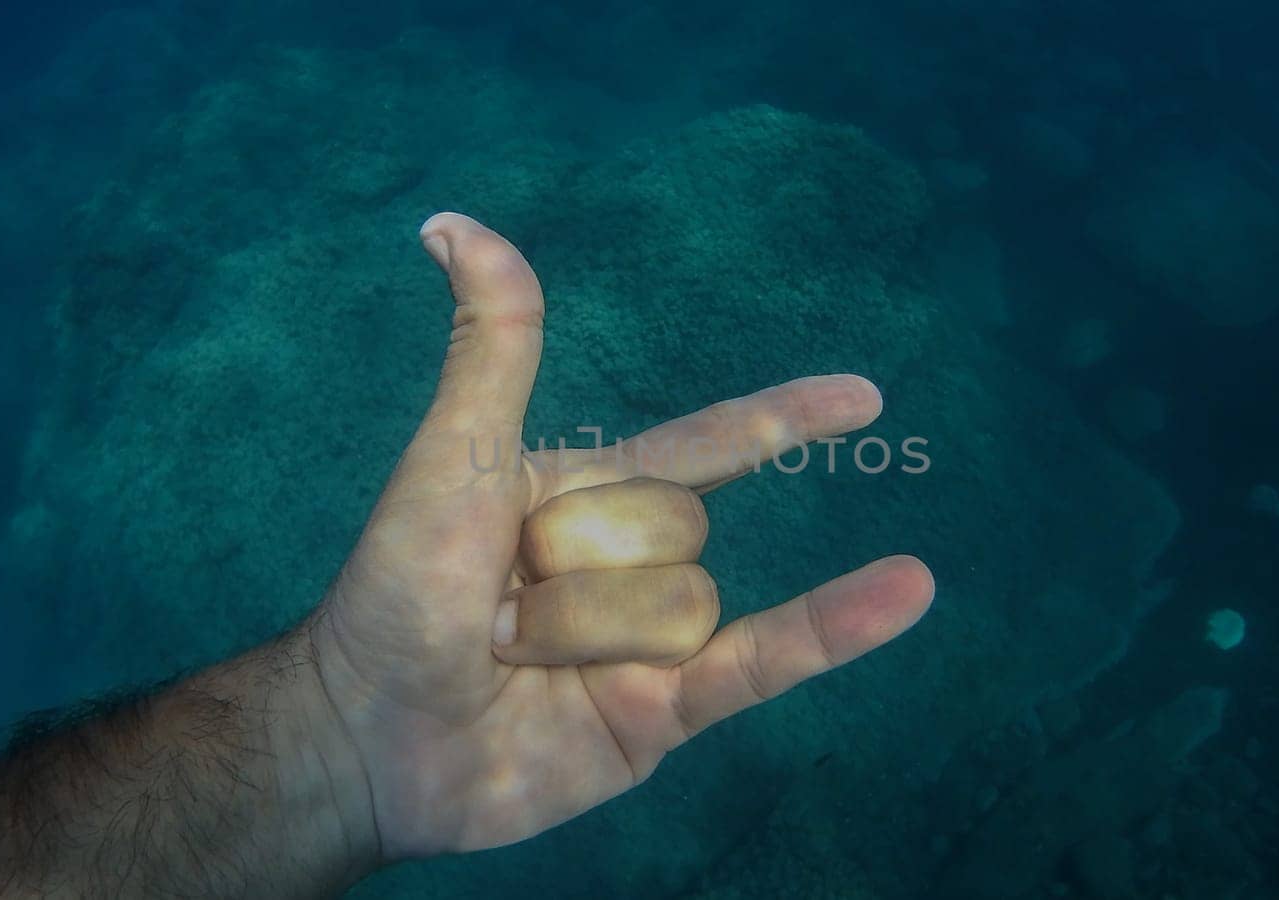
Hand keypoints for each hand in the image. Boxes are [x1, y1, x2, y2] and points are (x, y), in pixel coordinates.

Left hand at [310, 212, 934, 859]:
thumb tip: (454, 224)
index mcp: (589, 495)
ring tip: (517, 660)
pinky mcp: (668, 713)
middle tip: (497, 604)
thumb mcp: (452, 456)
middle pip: (679, 526)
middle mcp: (634, 566)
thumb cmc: (396, 591)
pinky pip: (765, 662)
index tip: (862, 397)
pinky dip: (838, 629)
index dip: (782, 418)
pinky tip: (908, 588)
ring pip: (692, 601)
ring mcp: (656, 642)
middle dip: (582, 564)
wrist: (370, 737)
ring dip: (595, 630)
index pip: (708, 445)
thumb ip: (491, 349)